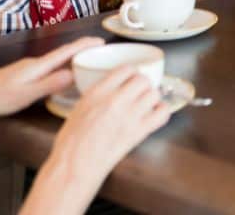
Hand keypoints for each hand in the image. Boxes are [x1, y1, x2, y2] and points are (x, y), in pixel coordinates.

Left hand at [0, 37, 104, 122]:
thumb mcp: (24, 95)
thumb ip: (48, 84)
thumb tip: (73, 74)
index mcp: (37, 66)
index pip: (65, 52)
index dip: (84, 45)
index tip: (101, 40)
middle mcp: (35, 64)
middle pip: (64, 54)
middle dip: (84, 51)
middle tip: (103, 54)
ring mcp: (29, 69)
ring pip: (57, 63)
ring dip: (74, 61)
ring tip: (90, 65)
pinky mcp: (25, 76)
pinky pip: (50, 69)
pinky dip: (63, 69)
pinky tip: (65, 78)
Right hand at [49, 66, 169, 182]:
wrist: (75, 165)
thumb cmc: (71, 142)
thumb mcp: (79, 108)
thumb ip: (98, 96)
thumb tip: (112, 91)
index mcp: (97, 92)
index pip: (125, 69)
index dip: (132, 72)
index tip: (132, 78)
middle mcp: (115, 100)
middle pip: (143, 79)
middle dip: (143, 84)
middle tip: (140, 92)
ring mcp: (129, 116)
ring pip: (154, 93)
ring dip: (152, 97)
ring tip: (147, 103)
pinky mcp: (139, 132)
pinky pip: (162, 114)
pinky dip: (162, 111)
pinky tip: (155, 114)